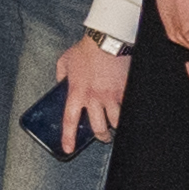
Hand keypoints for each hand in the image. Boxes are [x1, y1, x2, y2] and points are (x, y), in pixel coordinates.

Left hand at [55, 33, 127, 153]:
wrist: (107, 40)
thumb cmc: (85, 50)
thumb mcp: (64, 61)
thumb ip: (60, 75)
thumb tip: (60, 83)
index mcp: (77, 92)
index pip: (70, 121)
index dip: (68, 138)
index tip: (68, 149)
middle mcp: (94, 98)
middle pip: (99, 128)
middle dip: (101, 136)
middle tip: (102, 136)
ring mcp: (112, 95)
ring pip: (116, 122)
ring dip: (115, 126)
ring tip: (115, 125)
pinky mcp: (125, 90)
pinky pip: (128, 108)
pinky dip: (127, 112)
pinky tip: (127, 111)